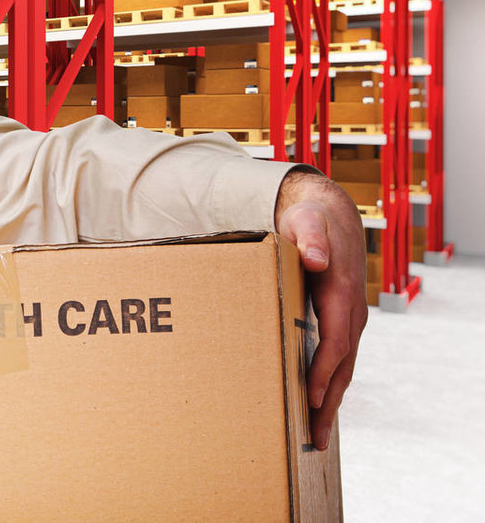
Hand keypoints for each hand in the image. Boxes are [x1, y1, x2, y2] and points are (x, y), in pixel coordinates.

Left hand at [274, 169, 368, 450]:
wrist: (329, 217)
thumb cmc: (310, 221)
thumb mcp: (306, 223)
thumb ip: (310, 239)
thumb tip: (317, 259)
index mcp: (339, 294)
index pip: (334, 342)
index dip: (323, 372)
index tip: (311, 399)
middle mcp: (350, 313)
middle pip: (342, 366)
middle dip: (329, 403)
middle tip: (315, 437)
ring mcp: (348, 320)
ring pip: (342, 367)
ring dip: (330, 401)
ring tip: (316, 434)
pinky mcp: (339, 322)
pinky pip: (337, 359)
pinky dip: (329, 384)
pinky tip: (316, 403)